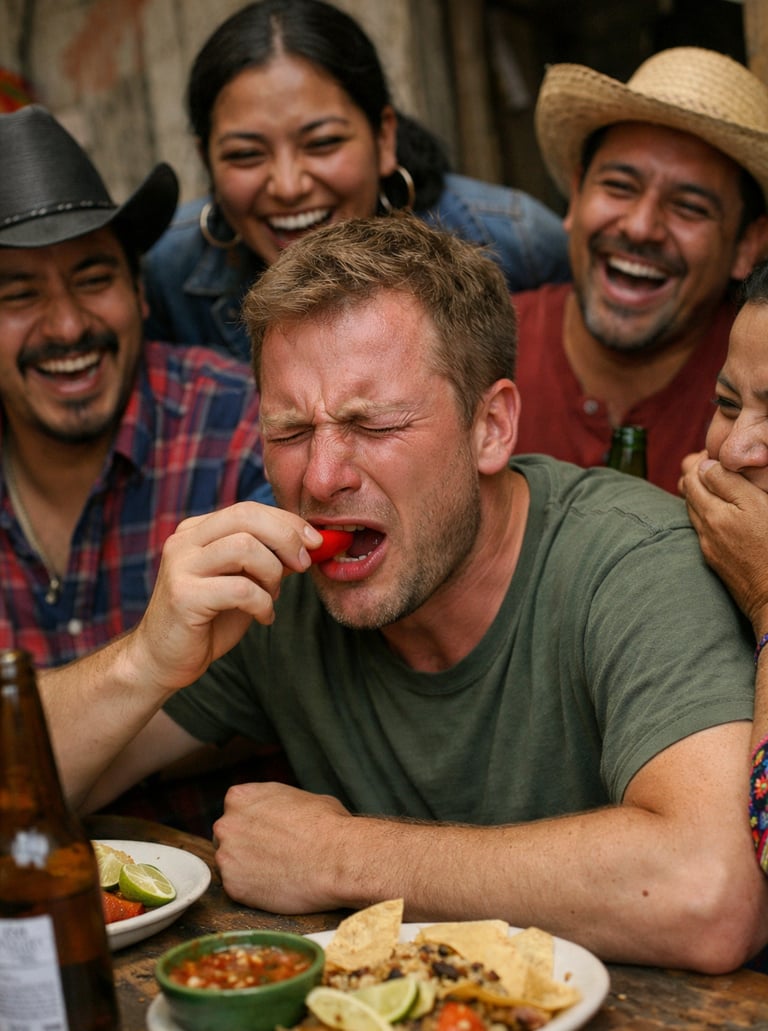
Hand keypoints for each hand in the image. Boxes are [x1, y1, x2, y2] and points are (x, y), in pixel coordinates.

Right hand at [126, 502, 322, 695]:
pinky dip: (263, 603)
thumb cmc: (207, 621)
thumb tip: (310, 544)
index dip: (287, 522)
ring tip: (273, 596)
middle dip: (286, 537)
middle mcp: (185, 541)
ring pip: (245, 547)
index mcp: (197, 531)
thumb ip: (269, 560)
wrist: (163, 660)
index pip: (249, 510)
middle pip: (246, 516)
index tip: (316, 541)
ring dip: (272, 573)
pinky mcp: (183, 596)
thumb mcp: (244, 582)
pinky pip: (240, 589)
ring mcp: (181, 566)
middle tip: (303, 564)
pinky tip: (263, 617)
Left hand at [213, 782, 351, 911]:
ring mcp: (226, 856)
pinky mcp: (232, 887)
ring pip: (230, 864)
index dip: (253, 823)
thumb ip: (278, 804)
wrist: (336, 858)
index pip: (236, 811)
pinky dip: (253, 890)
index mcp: (240, 797)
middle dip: (246, 845)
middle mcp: (226, 824)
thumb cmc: (327, 825)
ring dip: (247, 869)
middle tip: (272, 855)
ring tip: (277, 872)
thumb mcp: (301, 797)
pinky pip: (237, 889)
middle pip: (228, 837)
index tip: (268, 834)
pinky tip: (276, 886)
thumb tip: (284, 813)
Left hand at [679, 455, 767, 630]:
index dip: (702, 460)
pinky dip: (705, 513)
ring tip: (713, 481)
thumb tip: (705, 465)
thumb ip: (730, 483)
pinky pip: (702, 529)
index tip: (713, 452)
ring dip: (699, 493)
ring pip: (694, 511)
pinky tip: (719, 510)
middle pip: (689, 493)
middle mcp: (707, 529)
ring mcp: (710, 546)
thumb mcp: (758, 506)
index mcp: (714, 513)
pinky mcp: (715, 560)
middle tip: (709, 461)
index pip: (694, 476)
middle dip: (695, 474)